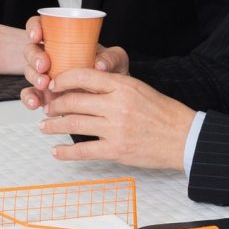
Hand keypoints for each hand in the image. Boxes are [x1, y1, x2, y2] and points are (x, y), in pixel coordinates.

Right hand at [20, 14, 129, 110]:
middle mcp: (50, 56)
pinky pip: (30, 95)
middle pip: (31, 49)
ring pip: (29, 71)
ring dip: (33, 77)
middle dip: (34, 56)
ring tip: (44, 84)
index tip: (38, 35)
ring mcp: (45, 75)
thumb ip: (111, 58)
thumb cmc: (109, 73)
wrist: (110, 100)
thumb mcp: (115, 61)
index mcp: (62, 40)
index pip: (41, 26)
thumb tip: (100, 65)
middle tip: (43, 65)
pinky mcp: (44, 95)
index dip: (34, 28)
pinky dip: (29, 98)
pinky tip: (35, 103)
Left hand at [38, 67, 193, 169]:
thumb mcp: (139, 89)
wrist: (184, 137)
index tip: (54, 84)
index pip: (83, 76)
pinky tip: (57, 151)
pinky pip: (84, 150)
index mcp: (122, 85)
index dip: (63, 80)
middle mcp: (116, 105)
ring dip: (54, 126)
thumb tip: (85, 89)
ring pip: (74, 124)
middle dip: (54, 104)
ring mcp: (115, 129)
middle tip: (46, 107)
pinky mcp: (117, 150)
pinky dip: (67, 152)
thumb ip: (114, 88)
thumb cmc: (164, 113)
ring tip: (45, 126)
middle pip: (74, 101)